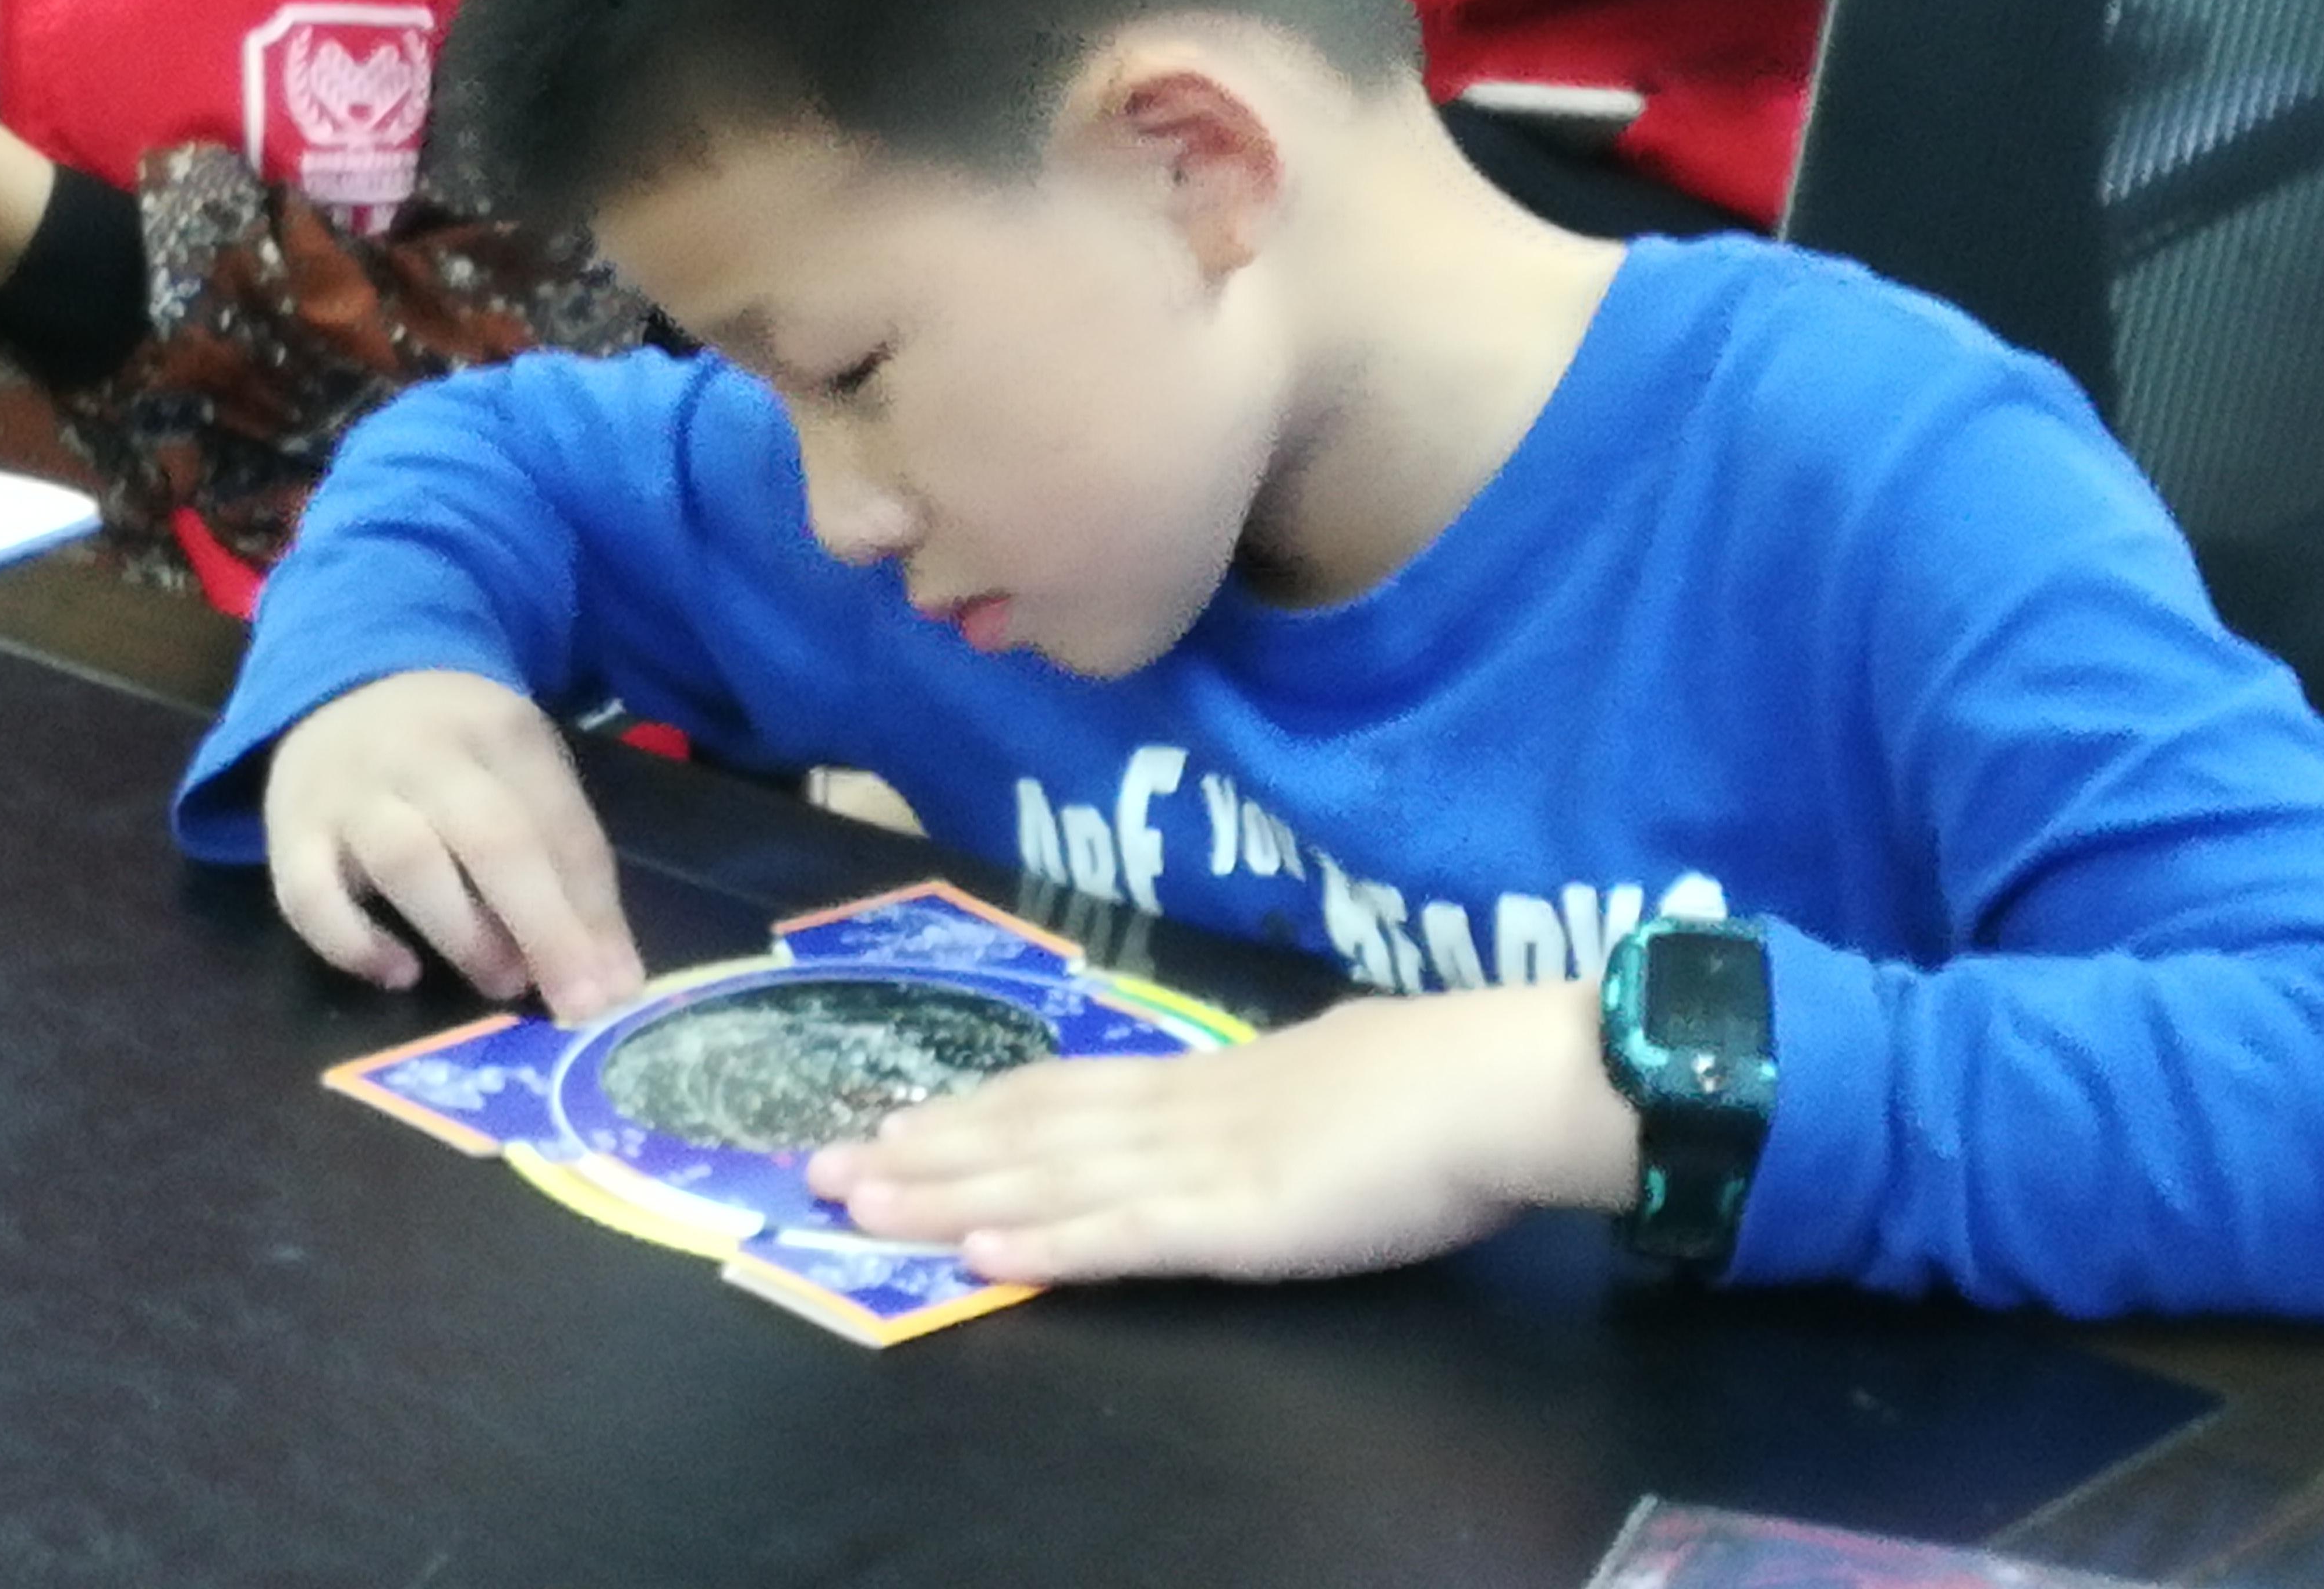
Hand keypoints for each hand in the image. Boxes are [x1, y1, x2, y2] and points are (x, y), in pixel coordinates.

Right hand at [263, 669, 644, 1019]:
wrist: (344, 688)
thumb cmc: (459, 753)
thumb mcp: (525, 774)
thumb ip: (567, 861)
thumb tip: (612, 974)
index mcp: (503, 732)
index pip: (561, 824)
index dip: (594, 911)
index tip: (619, 988)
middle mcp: (425, 755)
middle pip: (493, 838)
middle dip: (543, 927)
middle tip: (575, 1004)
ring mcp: (350, 792)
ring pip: (408, 860)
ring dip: (463, 933)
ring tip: (504, 982)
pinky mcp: (287, 831)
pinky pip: (307, 894)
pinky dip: (352, 943)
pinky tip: (399, 973)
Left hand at [805, 981, 1637, 1283]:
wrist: (1502, 1082)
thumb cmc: (1444, 1083)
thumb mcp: (1342, 1073)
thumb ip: (1289, 1094)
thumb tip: (1275, 1095)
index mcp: (1215, 1079)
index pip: (1070, 1089)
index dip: (976, 1106)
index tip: (898, 1115)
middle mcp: (1186, 1110)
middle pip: (1030, 1127)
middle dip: (924, 1149)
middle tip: (821, 1164)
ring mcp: (1204, 1163)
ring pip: (1049, 1176)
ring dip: (946, 1192)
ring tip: (857, 1202)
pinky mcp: (1236, 1220)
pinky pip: (1120, 1235)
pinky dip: (1042, 1242)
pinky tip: (977, 1251)